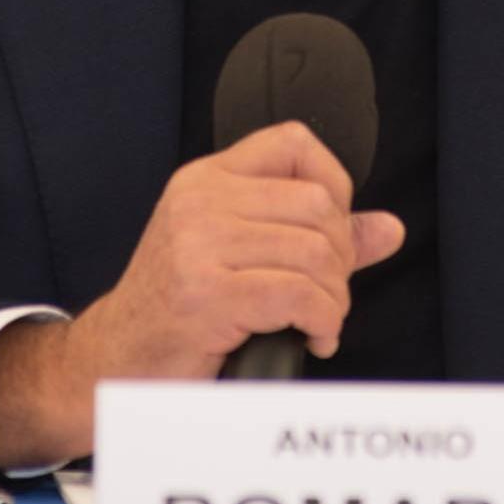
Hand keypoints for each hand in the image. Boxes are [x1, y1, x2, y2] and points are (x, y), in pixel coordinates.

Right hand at [0, 121, 405, 467]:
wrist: (115, 360)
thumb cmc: (179, 309)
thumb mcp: (241, 255)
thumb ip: (315, 237)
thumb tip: (389, 228)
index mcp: (207, 179)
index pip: (294, 143)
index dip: (334, 184)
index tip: (332, 232)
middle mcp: (201, 200)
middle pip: (318, 205)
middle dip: (341, 258)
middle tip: (328, 293)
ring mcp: (199, 244)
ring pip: (316, 253)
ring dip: (334, 299)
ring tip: (319, 319)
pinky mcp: (207, 294)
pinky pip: (299, 295)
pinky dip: (322, 321)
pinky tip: (312, 338)